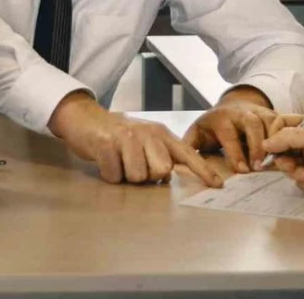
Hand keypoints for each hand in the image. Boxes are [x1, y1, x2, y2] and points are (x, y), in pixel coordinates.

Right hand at [50, 92, 223, 186]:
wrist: (85, 118)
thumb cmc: (118, 135)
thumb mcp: (145, 141)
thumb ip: (160, 156)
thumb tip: (168, 177)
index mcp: (161, 133)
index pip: (187, 153)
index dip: (203, 170)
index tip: (217, 185)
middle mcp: (148, 133)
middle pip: (161, 171)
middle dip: (148, 176)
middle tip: (134, 164)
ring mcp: (127, 137)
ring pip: (137, 177)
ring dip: (126, 176)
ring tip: (119, 161)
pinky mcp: (107, 144)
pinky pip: (115, 176)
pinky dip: (109, 174)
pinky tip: (106, 160)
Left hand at [183, 86, 277, 172]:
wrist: (230, 107)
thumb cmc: (212, 127)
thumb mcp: (197, 133)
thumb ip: (189, 146)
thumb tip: (178, 163)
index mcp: (220, 118)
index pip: (228, 134)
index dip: (235, 152)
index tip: (242, 170)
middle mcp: (240, 112)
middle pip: (251, 124)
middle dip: (256, 145)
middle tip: (259, 167)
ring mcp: (257, 111)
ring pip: (269, 122)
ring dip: (273, 142)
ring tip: (275, 162)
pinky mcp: (271, 114)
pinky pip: (282, 122)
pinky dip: (285, 136)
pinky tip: (287, 151)